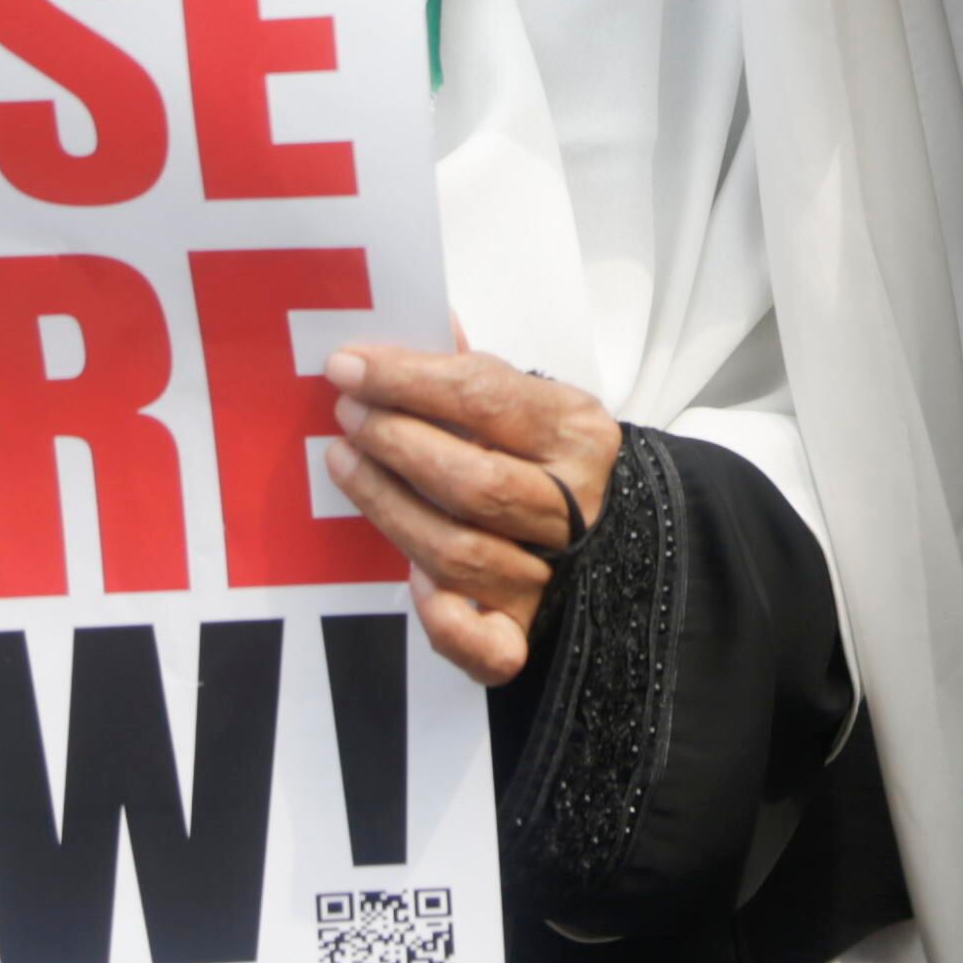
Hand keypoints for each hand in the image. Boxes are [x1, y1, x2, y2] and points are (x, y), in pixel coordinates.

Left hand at [317, 344, 622, 685]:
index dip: (407, 380)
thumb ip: (475, 373)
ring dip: (389, 508)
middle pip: (473, 479)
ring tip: (345, 464)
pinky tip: (410, 583)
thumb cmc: (549, 461)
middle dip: (397, 444)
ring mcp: (555, 574)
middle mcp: (577, 504)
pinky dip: (445, 618)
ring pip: (460, 552)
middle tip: (348, 419)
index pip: (486, 398)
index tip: (348, 367)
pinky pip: (488, 646)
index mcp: (579, 433)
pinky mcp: (531, 634)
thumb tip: (420, 316)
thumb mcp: (529, 404)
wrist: (617, 543)